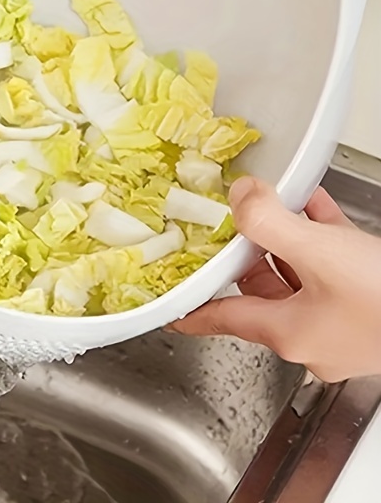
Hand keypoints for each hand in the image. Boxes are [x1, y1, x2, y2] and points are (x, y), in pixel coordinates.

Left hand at [166, 176, 380, 382]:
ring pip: (300, 275)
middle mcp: (314, 335)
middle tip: (229, 228)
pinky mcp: (372, 306)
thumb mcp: (317, 253)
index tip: (170, 310)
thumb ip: (267, 223)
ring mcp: (346, 324)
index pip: (223, 320)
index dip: (193, 311)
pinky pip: (334, 267)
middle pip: (262, 291)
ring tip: (274, 205)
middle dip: (246, 256)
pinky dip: (321, 236)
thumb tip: (239, 196)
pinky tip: (318, 205)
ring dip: (286, 239)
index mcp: (290, 333)